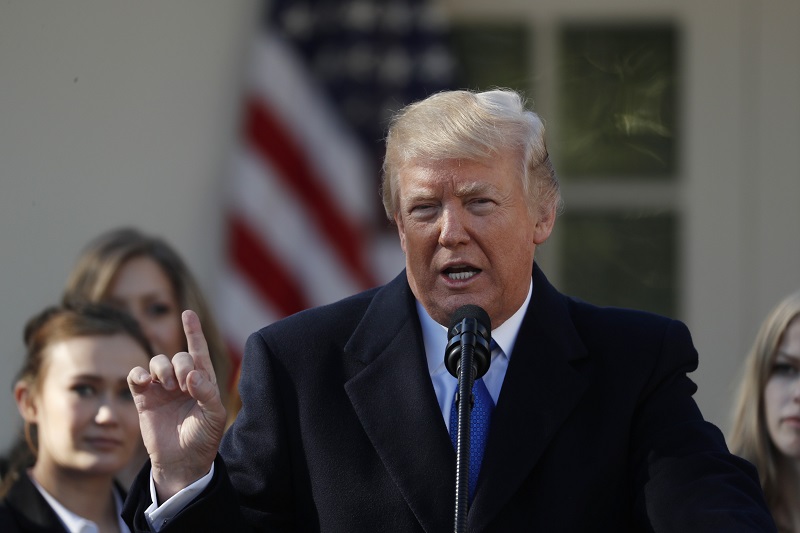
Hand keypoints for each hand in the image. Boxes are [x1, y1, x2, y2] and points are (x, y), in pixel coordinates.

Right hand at [128, 310, 226, 501]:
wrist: (182, 461)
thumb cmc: (203, 438)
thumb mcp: (214, 416)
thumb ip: (207, 393)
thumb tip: (192, 375)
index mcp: (203, 380)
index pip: (198, 351)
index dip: (193, 332)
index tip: (187, 313)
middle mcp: (182, 380)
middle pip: (178, 356)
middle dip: (181, 364)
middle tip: (184, 383)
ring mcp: (162, 388)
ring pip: (157, 362)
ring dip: (162, 368)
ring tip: (169, 385)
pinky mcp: (144, 398)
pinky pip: (136, 376)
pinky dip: (138, 374)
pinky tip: (145, 382)